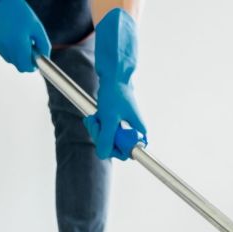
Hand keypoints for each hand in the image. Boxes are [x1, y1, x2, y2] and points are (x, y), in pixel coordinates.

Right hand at [0, 0, 50, 71]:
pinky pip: (6, 55)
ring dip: (19, 57)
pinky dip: (11, 52)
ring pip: (12, 61)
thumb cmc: (22, 14)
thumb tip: (45, 59)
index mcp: (19, 43)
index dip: (33, 66)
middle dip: (27, 62)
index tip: (37, 61)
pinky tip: (13, 40)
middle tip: (31, 50)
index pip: (26, 67)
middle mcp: (7, 47)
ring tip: (21, 41)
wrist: (1, 4)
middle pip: (19, 67)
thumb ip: (44, 46)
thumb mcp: (38, 28)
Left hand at [84, 9, 146, 159]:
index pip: (130, 152)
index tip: (107, 142)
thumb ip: (106, 138)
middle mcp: (133, 130)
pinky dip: (97, 125)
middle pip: (116, 146)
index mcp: (138, 131)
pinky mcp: (115, 121)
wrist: (113, 76)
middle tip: (96, 124)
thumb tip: (103, 154)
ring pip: (108, 138)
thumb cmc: (115, 94)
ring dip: (97, 130)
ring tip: (94, 118)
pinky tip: (93, 117)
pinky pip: (104, 130)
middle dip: (102, 137)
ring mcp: (123, 126)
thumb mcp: (109, 118)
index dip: (116, 150)